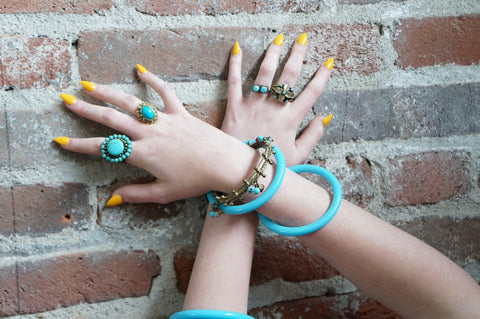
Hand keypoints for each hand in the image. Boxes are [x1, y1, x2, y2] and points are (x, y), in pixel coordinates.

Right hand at [56, 68, 255, 203]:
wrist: (225, 164)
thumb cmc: (196, 181)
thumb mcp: (164, 193)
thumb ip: (136, 194)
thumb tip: (111, 199)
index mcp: (142, 155)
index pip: (103, 149)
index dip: (79, 145)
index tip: (60, 141)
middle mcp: (149, 134)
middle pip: (111, 119)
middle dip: (86, 109)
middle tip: (66, 100)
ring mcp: (165, 120)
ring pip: (131, 103)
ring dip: (109, 92)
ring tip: (90, 84)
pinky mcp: (181, 113)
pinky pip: (165, 93)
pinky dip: (153, 80)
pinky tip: (140, 70)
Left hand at [222, 33, 333, 165]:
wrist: (243, 173)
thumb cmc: (272, 166)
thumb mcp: (299, 156)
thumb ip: (314, 136)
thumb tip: (325, 117)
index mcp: (291, 119)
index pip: (312, 92)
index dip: (322, 76)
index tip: (329, 62)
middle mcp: (274, 108)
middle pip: (289, 76)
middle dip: (297, 55)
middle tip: (302, 40)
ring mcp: (254, 105)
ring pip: (264, 73)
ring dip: (273, 54)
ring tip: (278, 39)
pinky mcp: (235, 107)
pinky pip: (234, 82)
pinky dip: (234, 64)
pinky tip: (237, 48)